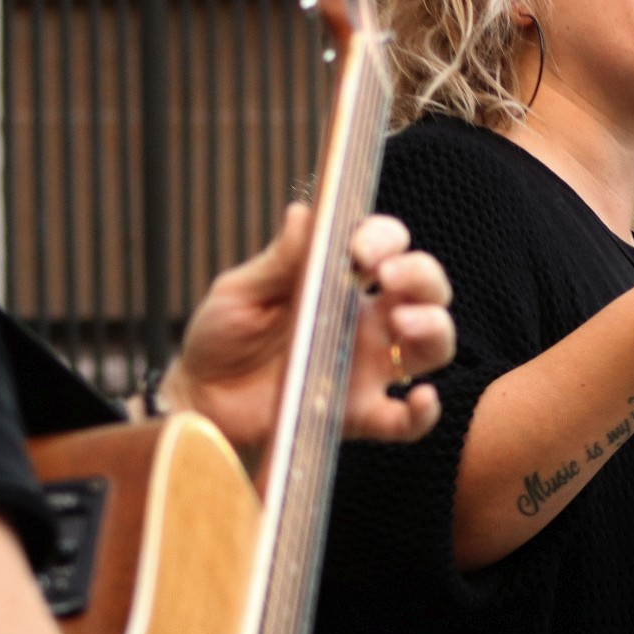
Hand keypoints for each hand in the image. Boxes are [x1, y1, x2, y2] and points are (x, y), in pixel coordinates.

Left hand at [165, 204, 452, 456]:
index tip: (360, 249)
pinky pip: (406, 420)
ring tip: (404, 323)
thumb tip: (304, 212)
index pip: (388, 245)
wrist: (198, 398)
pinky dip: (425, 412)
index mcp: (341, 279)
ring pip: (434, 344)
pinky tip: (421, 398)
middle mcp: (367, 320)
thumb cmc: (221, 337)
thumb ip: (279, 259)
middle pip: (426, 288)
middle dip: (421, 275)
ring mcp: (368, 368)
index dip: (385, 238)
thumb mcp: (241, 291)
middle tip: (389, 276)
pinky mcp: (357, 415)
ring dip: (434, 327)